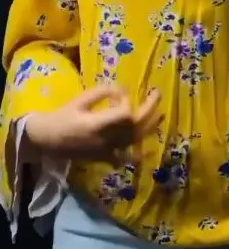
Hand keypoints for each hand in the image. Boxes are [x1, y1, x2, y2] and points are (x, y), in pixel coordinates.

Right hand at [24, 84, 162, 161]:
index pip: (125, 114)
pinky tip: (142, 146)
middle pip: (135, 126)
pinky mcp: (105, 157)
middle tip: (157, 94)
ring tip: (160, 116)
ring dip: (149, 127)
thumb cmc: (62, 117)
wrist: (47, 140)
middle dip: (149, 109)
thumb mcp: (80, 100)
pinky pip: (125, 156)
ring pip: (135, 140)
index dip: (127, 101)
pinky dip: (134, 151)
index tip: (120, 94)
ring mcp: (107, 151)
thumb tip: (123, 91)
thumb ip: (102, 93)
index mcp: (98, 125)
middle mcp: (106, 140)